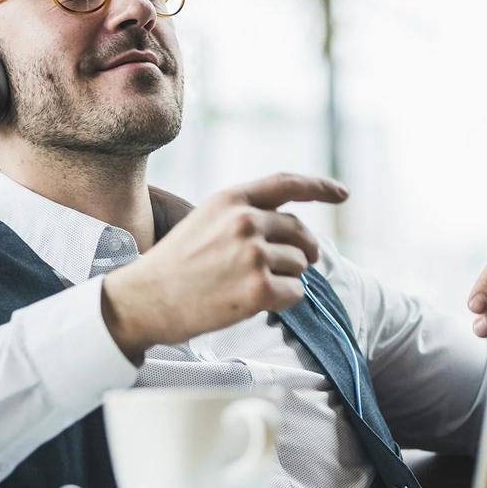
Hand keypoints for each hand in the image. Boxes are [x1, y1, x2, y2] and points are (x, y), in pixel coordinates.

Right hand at [101, 172, 348, 360]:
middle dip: (304, 249)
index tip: (342, 194)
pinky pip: (295, 293)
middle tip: (297, 264)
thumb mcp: (206, 220)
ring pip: (298, 265)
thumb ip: (245, 215)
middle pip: (300, 231)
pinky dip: (284, 301)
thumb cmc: (175, 265)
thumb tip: (293, 230)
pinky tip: (254, 303)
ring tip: (249, 287)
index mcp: (231, 198)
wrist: (144, 300)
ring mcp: (253, 254)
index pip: (287, 183)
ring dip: (286, 278)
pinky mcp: (258, 289)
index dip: (320, 186)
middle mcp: (245, 220)